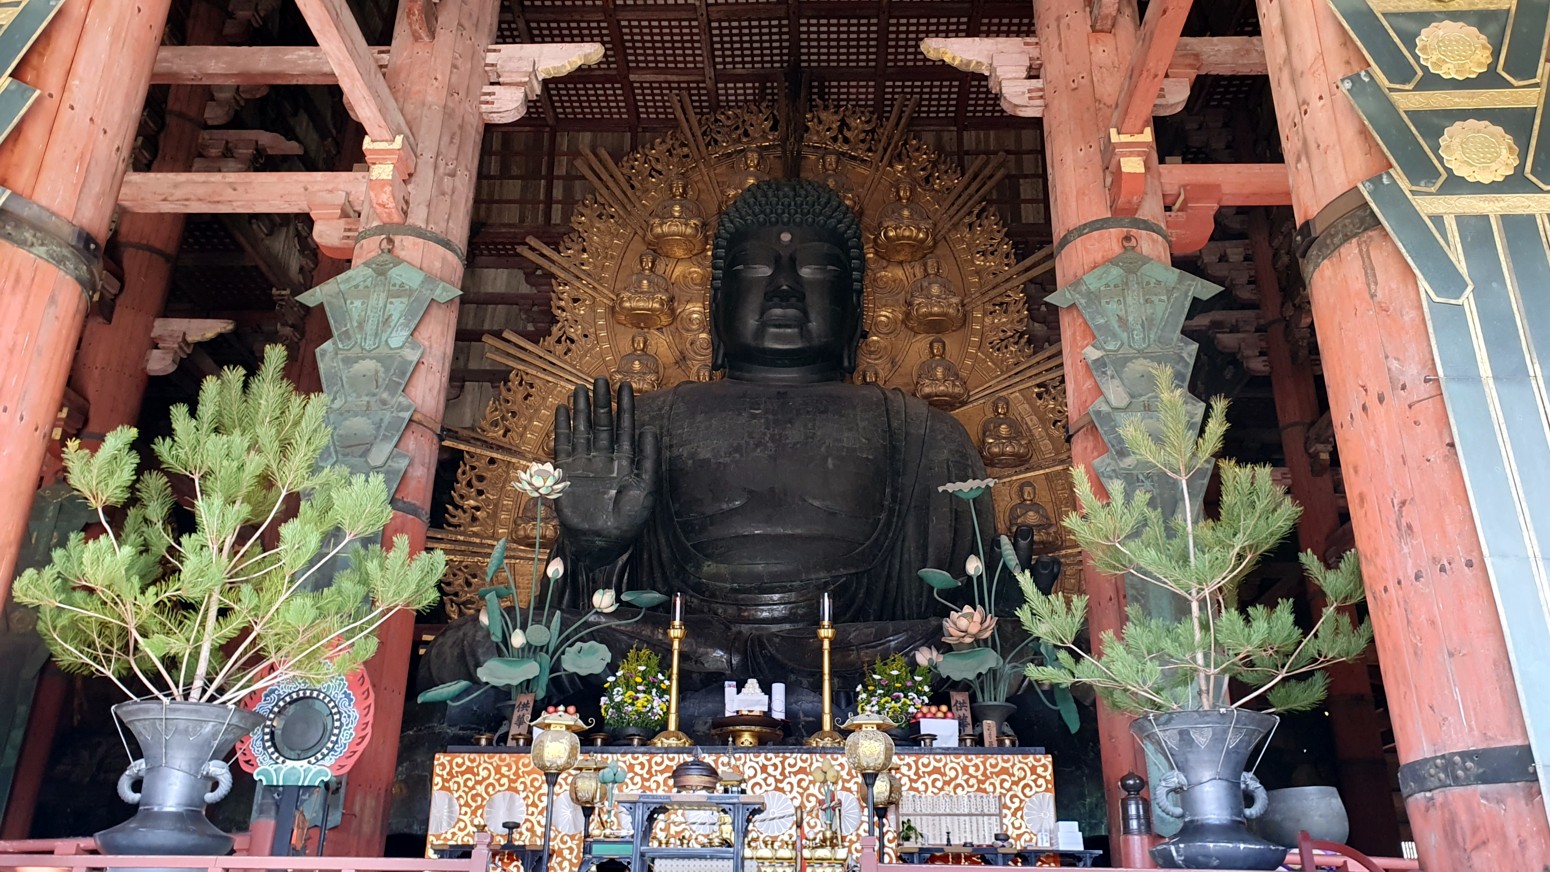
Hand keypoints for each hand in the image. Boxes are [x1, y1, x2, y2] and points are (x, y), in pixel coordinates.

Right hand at [553, 377, 660, 564]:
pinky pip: (564, 446)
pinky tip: (563, 411)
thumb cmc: (628, 520)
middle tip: (601, 378)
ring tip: (581, 388)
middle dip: (602, 402)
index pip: (626, 428)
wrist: (601, 542)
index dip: (626, 407)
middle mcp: (605, 459)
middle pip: (603, 424)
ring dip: (582, 410)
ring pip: (583, 430)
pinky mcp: (567, 473)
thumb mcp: (645, 489)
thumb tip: (649, 428)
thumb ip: (647, 459)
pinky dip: (563, 428)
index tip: (626, 386)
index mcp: (626, 462)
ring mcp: (585, 464)